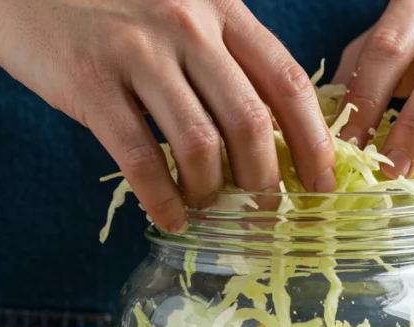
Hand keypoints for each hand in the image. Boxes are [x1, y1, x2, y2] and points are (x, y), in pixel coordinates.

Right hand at [0, 0, 336, 230]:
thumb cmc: (114, 6)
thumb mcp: (184, 10)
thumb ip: (227, 56)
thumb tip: (274, 136)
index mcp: (222, 9)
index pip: (289, 82)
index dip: (315, 142)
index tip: (323, 185)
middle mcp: (187, 26)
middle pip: (251, 123)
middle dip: (266, 182)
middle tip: (264, 214)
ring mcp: (138, 54)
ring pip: (199, 146)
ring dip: (210, 194)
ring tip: (208, 210)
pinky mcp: (90, 83)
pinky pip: (140, 158)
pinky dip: (161, 199)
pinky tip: (169, 217)